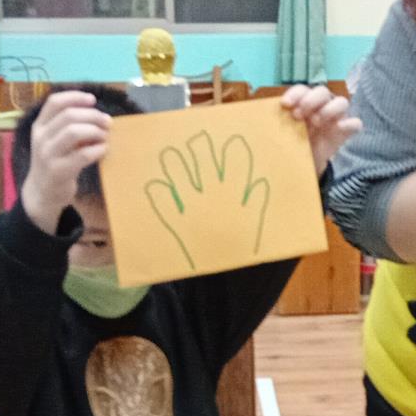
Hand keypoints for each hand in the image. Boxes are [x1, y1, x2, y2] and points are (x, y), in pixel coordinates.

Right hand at [21, 91, 111, 231]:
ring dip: (95, 131)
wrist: (43, 192)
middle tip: (107, 121)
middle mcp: (41, 138)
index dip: (75, 97)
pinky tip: (103, 149)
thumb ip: (67, 126)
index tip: (92, 100)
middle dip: (92, 115)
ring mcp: (48, 155)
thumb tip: (96, 113)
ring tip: (105, 136)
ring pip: (74, 132)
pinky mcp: (59, 171)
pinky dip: (97, 149)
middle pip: (68, 115)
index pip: (54, 102)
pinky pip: (83, 155)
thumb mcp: (53, 140)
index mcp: (39, 126)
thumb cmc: (54, 161)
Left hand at [146, 129, 269, 270]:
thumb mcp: (252, 224)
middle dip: (200, 151)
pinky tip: (154, 186)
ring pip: (183, 181)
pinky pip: (166, 207)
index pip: (235, 168)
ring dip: (176, 167)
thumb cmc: (239, 245)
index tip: (232, 139)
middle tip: (197, 137)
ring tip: (170, 153)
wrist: (221, 278)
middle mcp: (213, 199)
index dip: (234, 153)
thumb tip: (261, 183)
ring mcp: (193, 209)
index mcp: (234, 198)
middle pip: (205, 168)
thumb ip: (255, 203)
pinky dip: (160, 197)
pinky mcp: (177, 223)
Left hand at [280, 85, 360, 175]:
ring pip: (341, 102)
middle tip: (298, 115)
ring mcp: (337, 116)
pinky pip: (355, 123)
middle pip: (322, 91)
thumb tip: (267, 117)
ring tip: (315, 123)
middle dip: (310, 101)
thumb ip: (279, 122)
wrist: (305, 163)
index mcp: (305, 101)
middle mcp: (322, 104)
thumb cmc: (293, 142)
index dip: (295, 94)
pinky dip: (349, 124)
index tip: (285, 105)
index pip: (302, 89)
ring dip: (328, 110)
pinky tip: (339, 128)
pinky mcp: (346, 130)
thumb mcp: (283, 132)